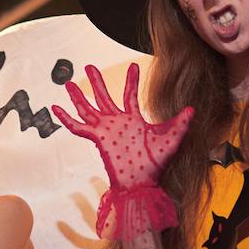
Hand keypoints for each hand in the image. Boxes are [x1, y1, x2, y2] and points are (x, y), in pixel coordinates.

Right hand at [51, 62, 192, 239]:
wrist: (143, 183)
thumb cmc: (157, 164)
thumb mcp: (171, 139)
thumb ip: (180, 123)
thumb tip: (192, 109)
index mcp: (133, 120)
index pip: (130, 95)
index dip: (131, 80)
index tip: (133, 65)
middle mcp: (117, 122)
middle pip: (103, 97)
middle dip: (97, 82)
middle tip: (90, 66)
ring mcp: (106, 130)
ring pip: (88, 109)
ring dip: (78, 96)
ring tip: (68, 83)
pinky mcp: (98, 139)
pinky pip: (78, 127)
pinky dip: (66, 119)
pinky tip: (56, 109)